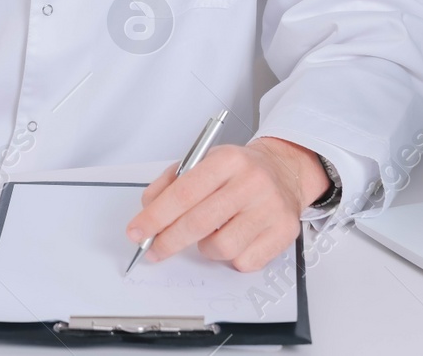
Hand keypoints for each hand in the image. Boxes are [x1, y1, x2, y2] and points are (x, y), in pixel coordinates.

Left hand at [125, 137, 330, 272]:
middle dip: (168, 240)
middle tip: (154, 249)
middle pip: (199, 222)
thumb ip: (172, 182)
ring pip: (221, 247)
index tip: (137, 231)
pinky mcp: (285, 233)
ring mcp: (271, 209)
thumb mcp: (204, 161)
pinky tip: (233, 240)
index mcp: (228, 160)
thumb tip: (148, 209)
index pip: (184, 193)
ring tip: (207, 235)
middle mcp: (252, 183)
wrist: (284, 171)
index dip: (155, 216)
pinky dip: (231, 258)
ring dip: (204, 248)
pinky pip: (245, 261)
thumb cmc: (238, 170)